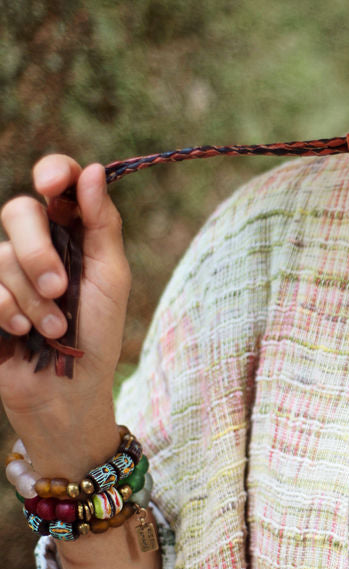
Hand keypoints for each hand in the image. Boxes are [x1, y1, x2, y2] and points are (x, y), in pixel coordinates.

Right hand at [0, 156, 129, 470]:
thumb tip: (95, 171)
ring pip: (2, 256)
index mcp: (76, 232)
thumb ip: (102, 225)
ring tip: (54, 327)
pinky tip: (22, 333)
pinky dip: (8, 312)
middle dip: (37, 252)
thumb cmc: (98, 334)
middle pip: (19, 212)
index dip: (53, 172)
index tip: (52, 186)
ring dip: (32, 298)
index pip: (58, 183)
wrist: (67, 390)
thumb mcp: (110, 278)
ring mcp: (9, 270)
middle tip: (60, 289)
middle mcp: (39, 243)